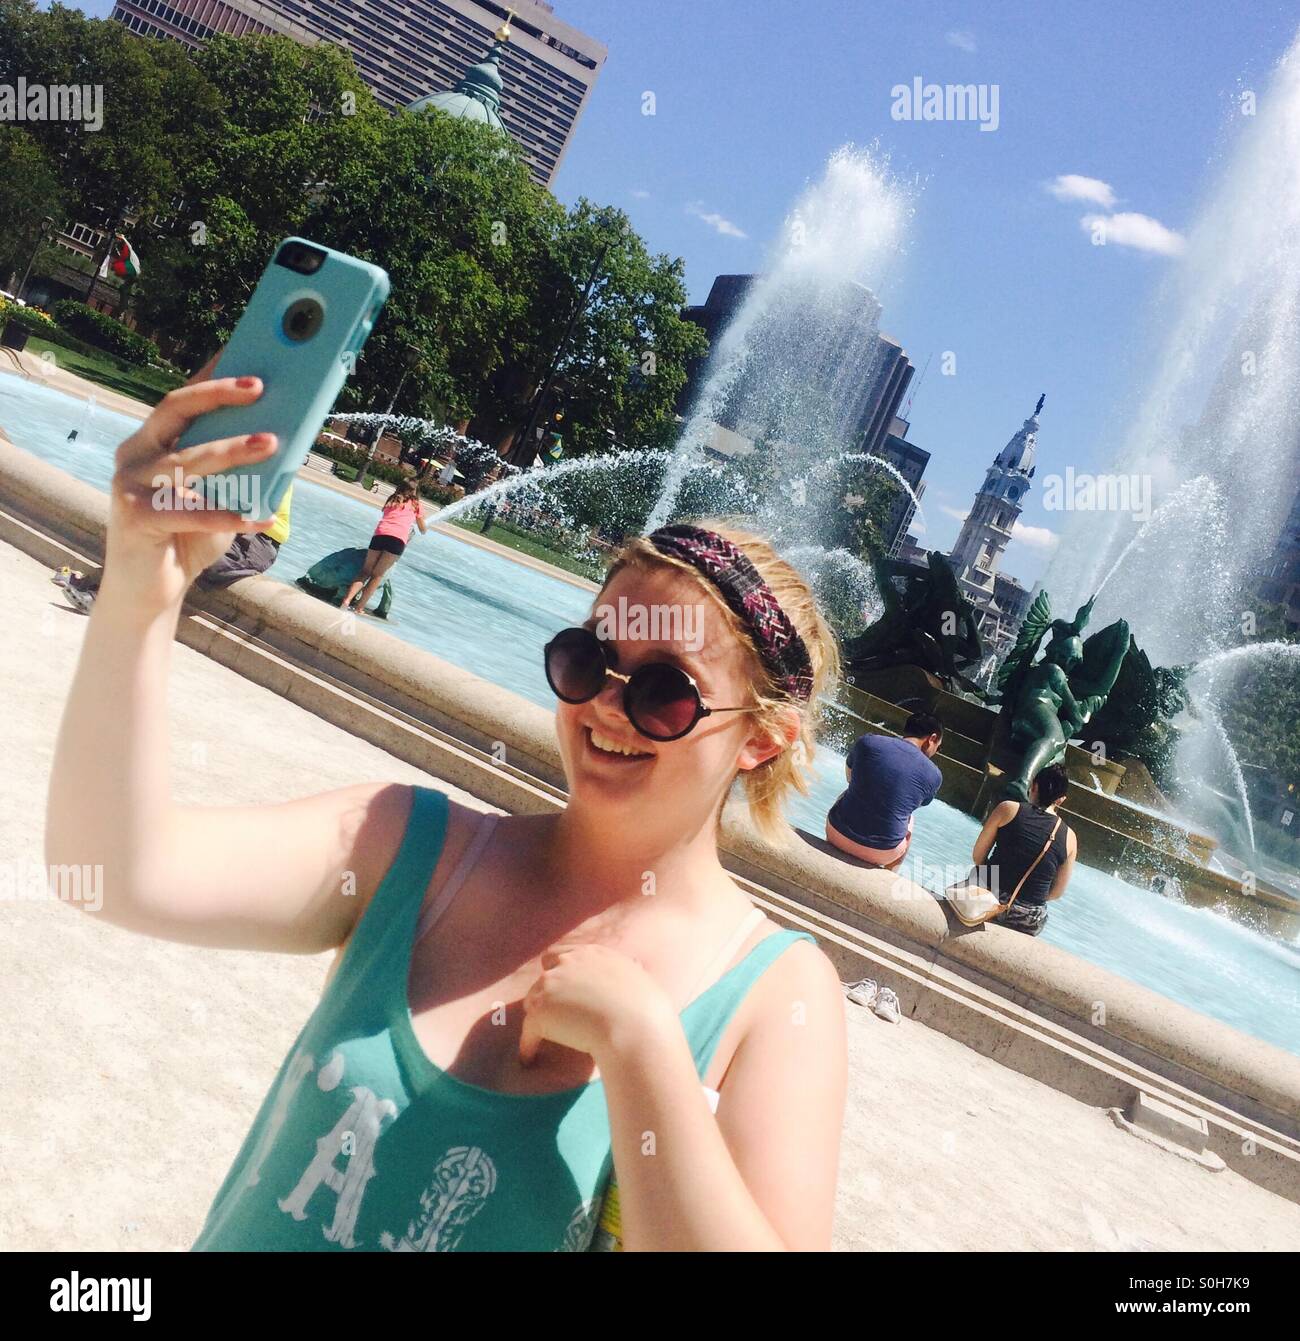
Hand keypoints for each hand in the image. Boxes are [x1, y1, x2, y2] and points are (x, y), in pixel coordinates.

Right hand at [105, 354, 277, 609]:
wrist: (150, 589)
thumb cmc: (189, 536)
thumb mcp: (219, 496)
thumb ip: (237, 470)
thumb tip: (283, 442)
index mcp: (152, 441)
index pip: (184, 399)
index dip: (212, 375)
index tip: (245, 353)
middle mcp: (135, 453)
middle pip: (175, 409)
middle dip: (217, 394)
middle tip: (260, 386)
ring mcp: (129, 483)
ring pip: (188, 459)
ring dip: (233, 450)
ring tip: (271, 443)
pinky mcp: (134, 516)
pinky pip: (188, 511)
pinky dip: (226, 516)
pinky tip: (258, 519)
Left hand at [518, 943, 676, 1068]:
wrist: (634, 1026)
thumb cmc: (646, 1006)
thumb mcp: (639, 976)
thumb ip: (628, 970)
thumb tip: (636, 966)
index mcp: (590, 954)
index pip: (561, 956)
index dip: (560, 972)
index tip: (564, 988)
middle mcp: (566, 964)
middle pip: (544, 978)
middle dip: (547, 995)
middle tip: (555, 1016)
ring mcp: (549, 987)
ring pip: (533, 1003)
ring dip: (539, 1018)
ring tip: (544, 1038)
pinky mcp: (539, 1013)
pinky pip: (527, 1032)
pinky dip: (528, 1045)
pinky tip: (529, 1058)